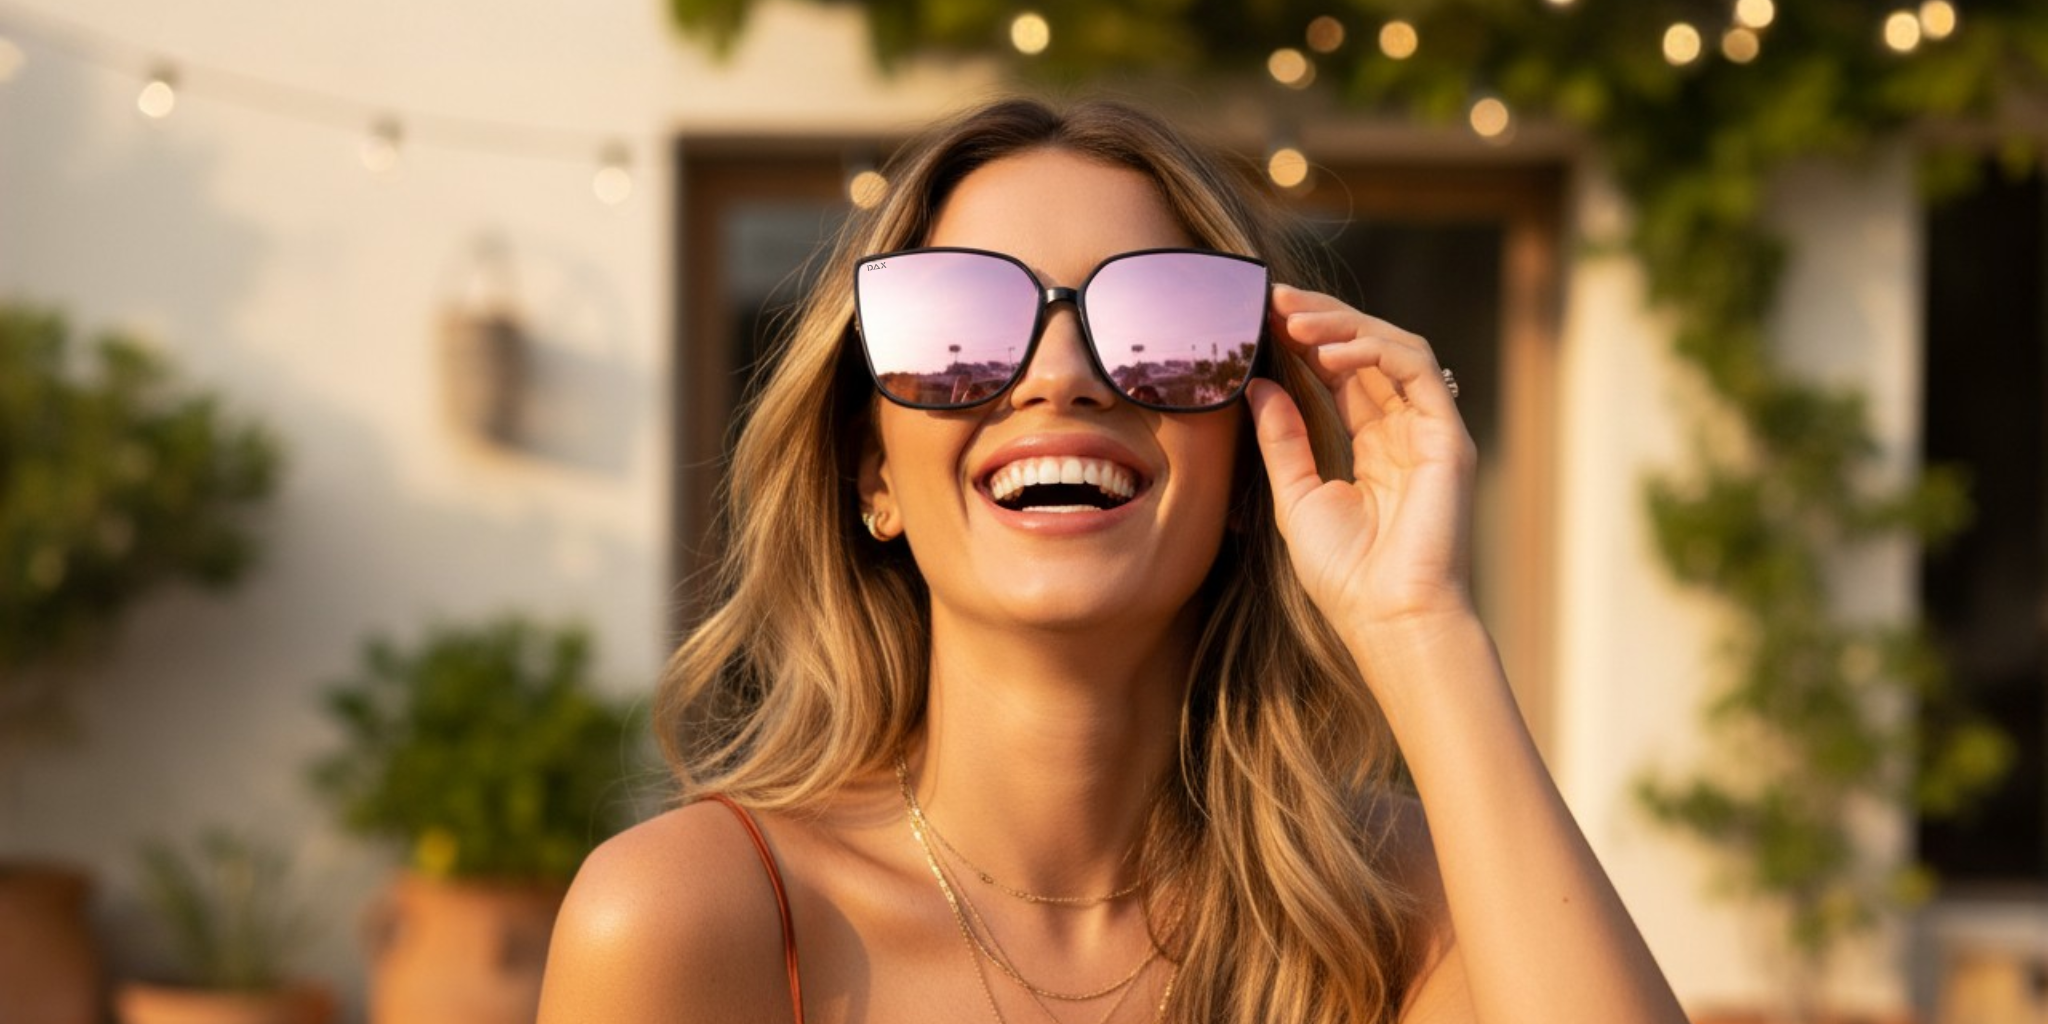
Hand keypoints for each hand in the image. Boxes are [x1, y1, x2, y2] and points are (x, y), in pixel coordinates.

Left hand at [1246, 285, 1477, 632]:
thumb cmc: (1345, 573)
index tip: (1262, 316)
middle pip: (1367, 350)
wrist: (1389, 619)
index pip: (1342, 372)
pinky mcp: (1448, 435)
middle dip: (1321, 318)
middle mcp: (1405, 430)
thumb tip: (1259, 386)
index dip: (1306, 340)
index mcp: (1372, 445)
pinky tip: (1328, 352)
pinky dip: (1374, 349)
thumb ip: (1283, 440)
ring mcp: (1430, 430)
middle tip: (1274, 299)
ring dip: (1343, 324)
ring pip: (1393, 347)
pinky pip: (1417, 369)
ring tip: (1293, 319)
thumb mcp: (1296, 496)